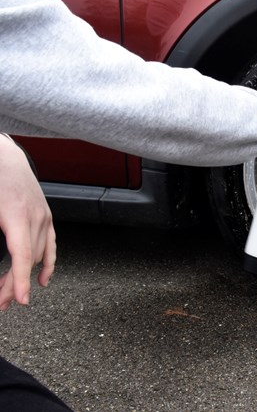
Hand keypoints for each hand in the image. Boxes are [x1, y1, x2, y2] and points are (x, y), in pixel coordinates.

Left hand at [0, 136, 55, 309]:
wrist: (5, 155)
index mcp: (16, 215)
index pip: (22, 255)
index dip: (20, 280)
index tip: (19, 299)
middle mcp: (34, 217)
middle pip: (28, 260)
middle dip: (15, 284)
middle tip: (2, 303)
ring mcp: (43, 217)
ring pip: (38, 255)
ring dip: (24, 276)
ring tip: (9, 293)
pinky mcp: (45, 216)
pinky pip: (50, 245)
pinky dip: (48, 264)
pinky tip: (43, 280)